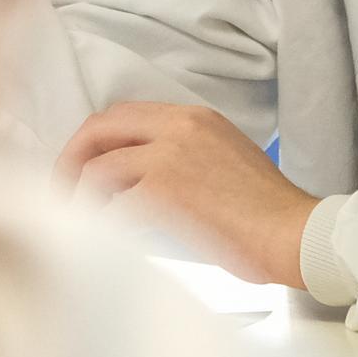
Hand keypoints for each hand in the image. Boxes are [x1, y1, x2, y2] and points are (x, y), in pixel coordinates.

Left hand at [55, 102, 319, 287]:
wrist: (295, 233)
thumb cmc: (267, 213)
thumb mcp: (225, 159)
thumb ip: (185, 156)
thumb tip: (139, 182)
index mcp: (193, 116)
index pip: (123, 115)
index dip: (94, 142)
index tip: (82, 170)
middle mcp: (178, 125)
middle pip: (99, 129)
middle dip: (72, 161)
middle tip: (62, 194)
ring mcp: (169, 155)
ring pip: (98, 168)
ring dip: (80, 198)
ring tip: (79, 225)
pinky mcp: (165, 190)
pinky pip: (112, 205)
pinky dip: (99, 223)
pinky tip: (102, 241)